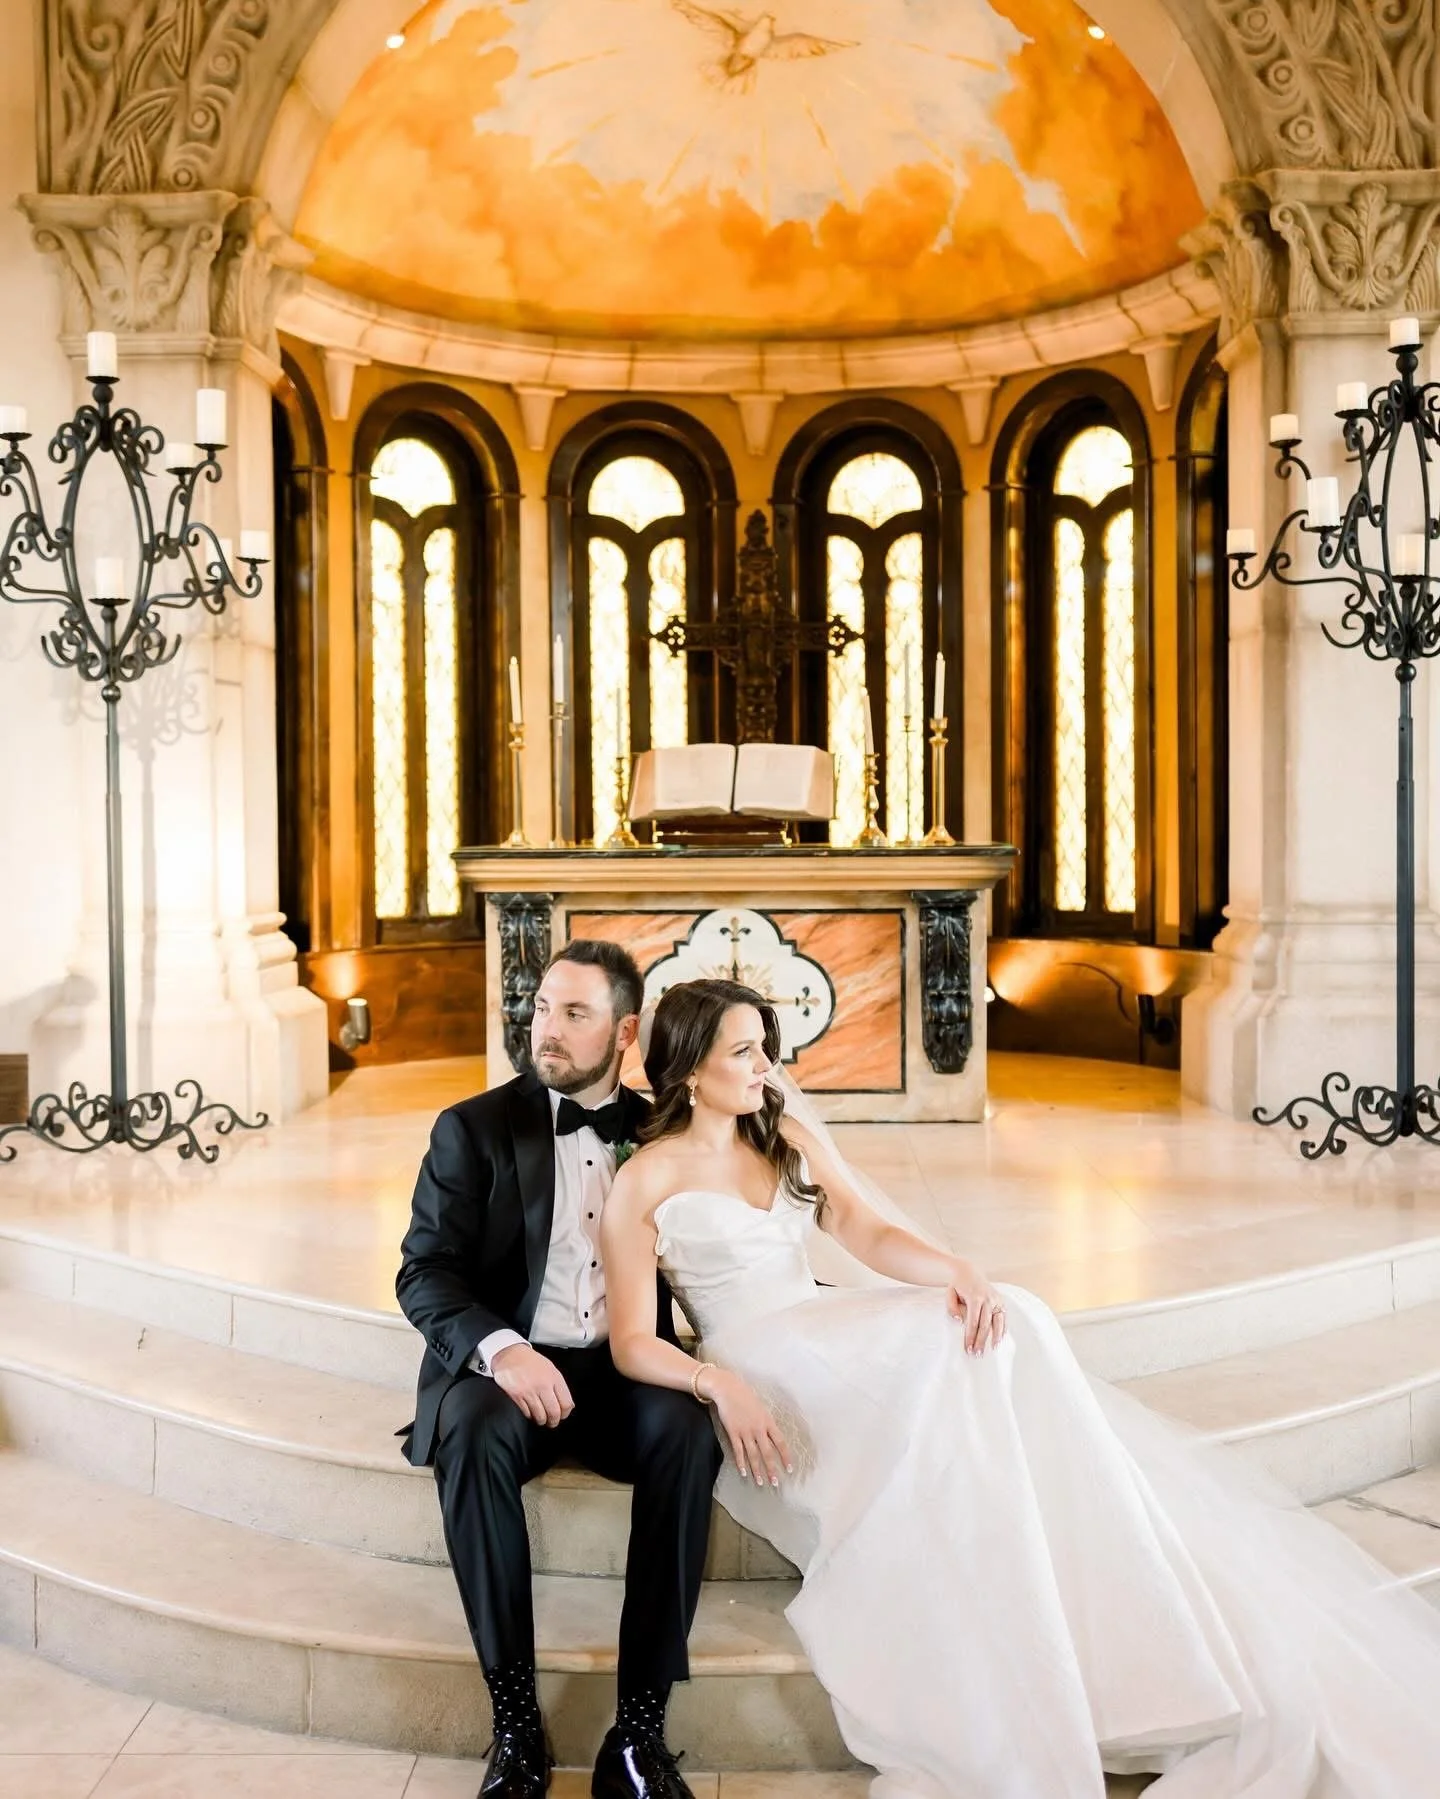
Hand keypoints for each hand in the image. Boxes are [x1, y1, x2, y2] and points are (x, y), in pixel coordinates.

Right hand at [490, 1343, 574, 1425]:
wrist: (509, 1354)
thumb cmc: (530, 1362)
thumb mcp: (550, 1368)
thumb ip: (559, 1386)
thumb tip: (568, 1405)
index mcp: (554, 1377)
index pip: (566, 1403)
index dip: (565, 1413)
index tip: (562, 1415)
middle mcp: (543, 1385)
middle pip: (554, 1412)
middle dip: (554, 1421)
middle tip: (552, 1422)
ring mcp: (530, 1391)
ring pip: (540, 1416)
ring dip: (542, 1420)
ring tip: (541, 1419)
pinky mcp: (517, 1396)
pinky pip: (527, 1413)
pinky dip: (530, 1416)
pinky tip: (531, 1412)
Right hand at [705, 1368, 793, 1486]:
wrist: (728, 1389)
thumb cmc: (745, 1396)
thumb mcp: (761, 1408)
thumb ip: (766, 1422)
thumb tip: (772, 1436)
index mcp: (768, 1421)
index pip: (780, 1442)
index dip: (786, 1456)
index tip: (790, 1469)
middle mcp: (758, 1428)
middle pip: (767, 1452)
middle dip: (772, 1469)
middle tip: (775, 1483)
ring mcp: (745, 1431)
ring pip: (753, 1455)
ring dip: (757, 1470)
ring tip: (761, 1482)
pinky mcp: (733, 1432)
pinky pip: (738, 1451)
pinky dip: (741, 1463)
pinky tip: (744, 1473)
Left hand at [947, 1260, 1006, 1354]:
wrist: (968, 1272)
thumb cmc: (958, 1286)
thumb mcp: (950, 1294)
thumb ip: (952, 1308)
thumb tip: (959, 1321)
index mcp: (975, 1297)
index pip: (973, 1322)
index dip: (971, 1336)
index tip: (968, 1349)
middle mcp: (988, 1299)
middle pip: (985, 1325)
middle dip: (981, 1341)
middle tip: (978, 1354)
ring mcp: (996, 1300)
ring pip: (998, 1322)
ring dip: (995, 1337)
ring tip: (992, 1349)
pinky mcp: (1001, 1302)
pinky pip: (1003, 1318)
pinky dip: (1003, 1329)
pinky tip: (1000, 1340)